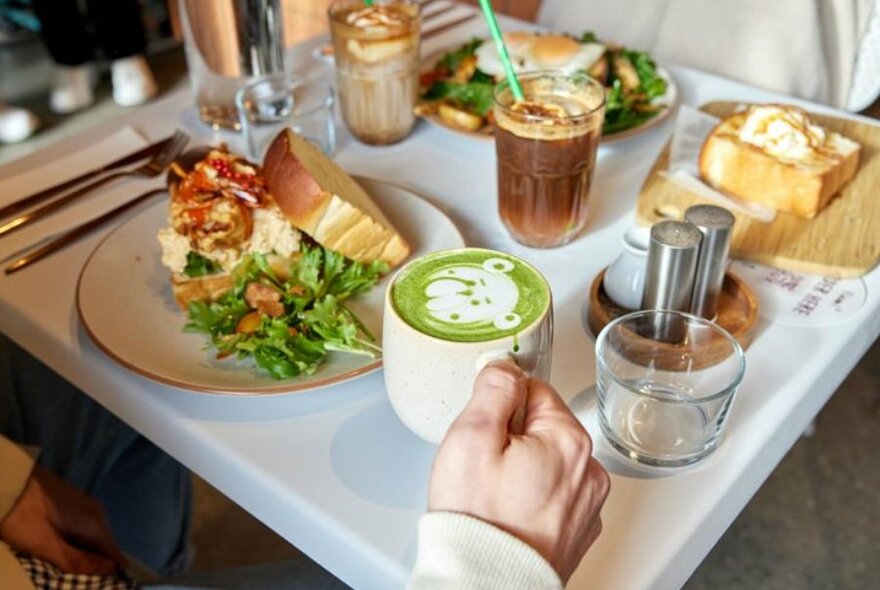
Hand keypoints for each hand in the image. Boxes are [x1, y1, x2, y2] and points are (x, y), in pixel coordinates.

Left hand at [0, 465, 127, 574]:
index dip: (110, 573)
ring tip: (67, 567)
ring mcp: (85, 506)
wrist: (6, 481)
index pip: (114, 554)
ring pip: (92, 539)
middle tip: (76, 579)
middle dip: (94, 565)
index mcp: (95, 522)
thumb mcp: (44, 543)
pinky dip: (75, 544)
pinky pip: (83, 531)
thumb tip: (111, 570)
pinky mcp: (73, 505)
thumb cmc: (22, 515)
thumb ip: (76, 560)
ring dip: (83, 554)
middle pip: (103, 547)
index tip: (102, 585)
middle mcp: (96, 512)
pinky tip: (61, 550)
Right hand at [428, 361, 609, 581]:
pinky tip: (507, 515)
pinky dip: (530, 501)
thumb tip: (505, 366)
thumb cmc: (479, 519)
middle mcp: (589, 472)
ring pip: (547, 464)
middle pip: (542, 428)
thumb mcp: (472, 436)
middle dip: (510, 438)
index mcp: (568, 440)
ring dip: (521, 470)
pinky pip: (551, 498)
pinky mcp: (575, 534)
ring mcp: (585, 507)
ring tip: (493, 495)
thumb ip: (493, 390)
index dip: (501, 405)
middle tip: (484, 466)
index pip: (534, 390)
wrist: (484, 583)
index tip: (485, 428)